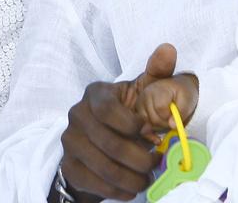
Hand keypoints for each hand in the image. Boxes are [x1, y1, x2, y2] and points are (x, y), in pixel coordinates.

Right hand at [59, 43, 177, 200]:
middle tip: (155, 164)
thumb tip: (168, 49)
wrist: (106, 141)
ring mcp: (69, 142)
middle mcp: (77, 115)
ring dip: (131, 178)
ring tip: (146, 179)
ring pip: (103, 167)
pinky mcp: (68, 166)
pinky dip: (117, 190)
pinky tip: (130, 189)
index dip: (132, 126)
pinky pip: (92, 183)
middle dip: (139, 159)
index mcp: (95, 93)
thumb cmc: (131, 112)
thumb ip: (158, 71)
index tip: (150, 133)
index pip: (108, 110)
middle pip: (109, 144)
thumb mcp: (145, 90)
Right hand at [134, 74, 198, 131]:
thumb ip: (181, 112)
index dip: (169, 116)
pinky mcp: (138, 109)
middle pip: (153, 118)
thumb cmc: (183, 93)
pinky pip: (142, 125)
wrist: (177, 87)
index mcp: (158, 89)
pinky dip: (151, 129)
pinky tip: (159, 131)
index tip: (176, 116)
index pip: (160, 108)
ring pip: (147, 123)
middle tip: (173, 120)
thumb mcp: (187, 100)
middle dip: (165, 123)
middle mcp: (146, 95)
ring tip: (167, 118)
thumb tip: (172, 125)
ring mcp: (140, 102)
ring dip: (158, 126)